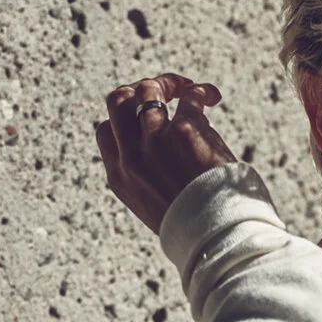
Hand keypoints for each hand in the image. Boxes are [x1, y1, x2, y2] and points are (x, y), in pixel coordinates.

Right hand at [95, 73, 236, 235]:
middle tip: (163, 93)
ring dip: (168, 83)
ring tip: (187, 89)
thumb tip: (160, 149)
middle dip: (138, 88)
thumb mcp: (156, 207)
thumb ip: (148, 179)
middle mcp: (132, 156)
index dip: (123, 116)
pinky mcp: (185, 132)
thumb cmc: (195, 226)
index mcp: (119, 176)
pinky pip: (189, 97)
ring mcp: (156, 141)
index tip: (145, 117)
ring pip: (148, 90)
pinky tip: (211, 96)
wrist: (217, 238)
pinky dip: (201, 91)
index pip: (104, 130)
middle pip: (118, 100)